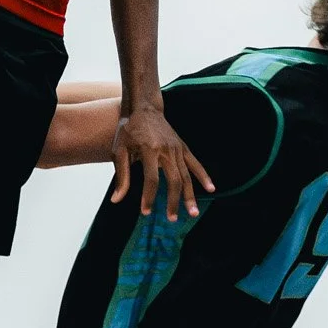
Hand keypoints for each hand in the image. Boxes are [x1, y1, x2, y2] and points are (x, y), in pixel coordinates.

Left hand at [111, 104, 212, 220]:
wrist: (143, 108)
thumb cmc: (128, 130)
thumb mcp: (119, 150)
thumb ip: (122, 176)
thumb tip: (116, 200)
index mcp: (149, 150)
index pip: (151, 179)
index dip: (149, 197)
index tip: (145, 212)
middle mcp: (166, 149)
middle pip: (173, 179)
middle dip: (173, 201)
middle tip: (172, 219)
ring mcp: (177, 148)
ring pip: (186, 175)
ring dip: (189, 195)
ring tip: (192, 213)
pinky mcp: (183, 147)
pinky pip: (195, 163)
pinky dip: (203, 176)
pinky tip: (211, 189)